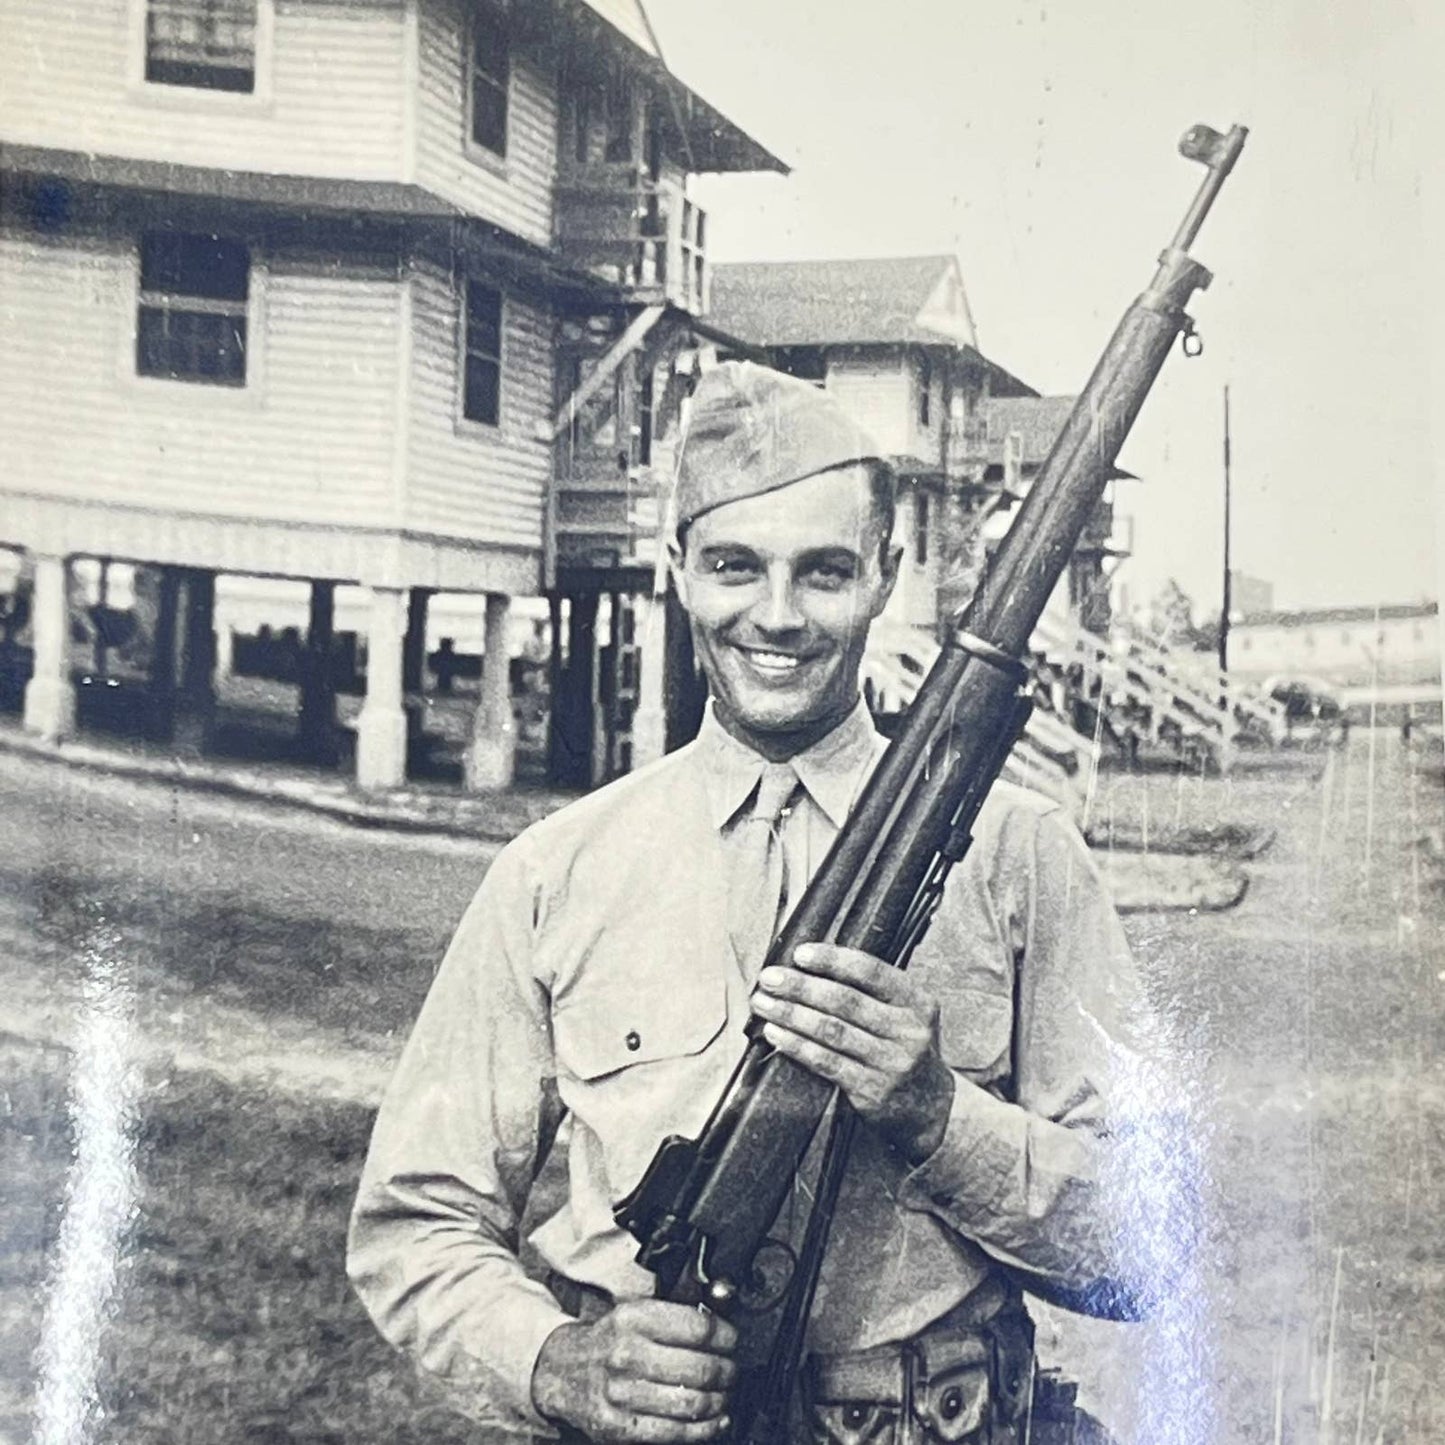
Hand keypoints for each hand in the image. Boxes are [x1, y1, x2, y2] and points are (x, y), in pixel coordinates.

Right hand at [531, 1300, 736, 1443]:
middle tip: (733, 1372)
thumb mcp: (636, 1313)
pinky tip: (716, 1421)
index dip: (726, 1336)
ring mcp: (622, 1393)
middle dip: (728, 1372)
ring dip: (720, 1401)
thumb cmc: (610, 1340)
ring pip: (692, 1402)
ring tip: (726, 1396)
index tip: (734, 1341)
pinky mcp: (619, 1427)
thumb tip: (724, 1321)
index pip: (698, 1327)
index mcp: (634, 1318)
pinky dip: (704, 1429)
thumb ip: (676, 1315)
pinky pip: (675, 1432)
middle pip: (701, 1368)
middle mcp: (627, 1353)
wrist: (563, 1371)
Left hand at [751, 943, 955, 1163]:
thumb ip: (872, 991)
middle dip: (801, 986)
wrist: (934, 1108)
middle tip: (769, 978)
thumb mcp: (906, 1014)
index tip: (800, 953)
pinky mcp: (871, 1090)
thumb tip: (812, 965)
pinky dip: (797, 1045)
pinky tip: (776, 1034)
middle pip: (845, 1001)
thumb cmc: (905, 1048)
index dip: (833, 960)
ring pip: (832, 1031)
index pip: (872, 972)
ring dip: (791, 1014)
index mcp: (918, 1002)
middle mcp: (908, 1030)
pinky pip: (826, 1062)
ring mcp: (890, 1062)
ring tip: (763, 1003)